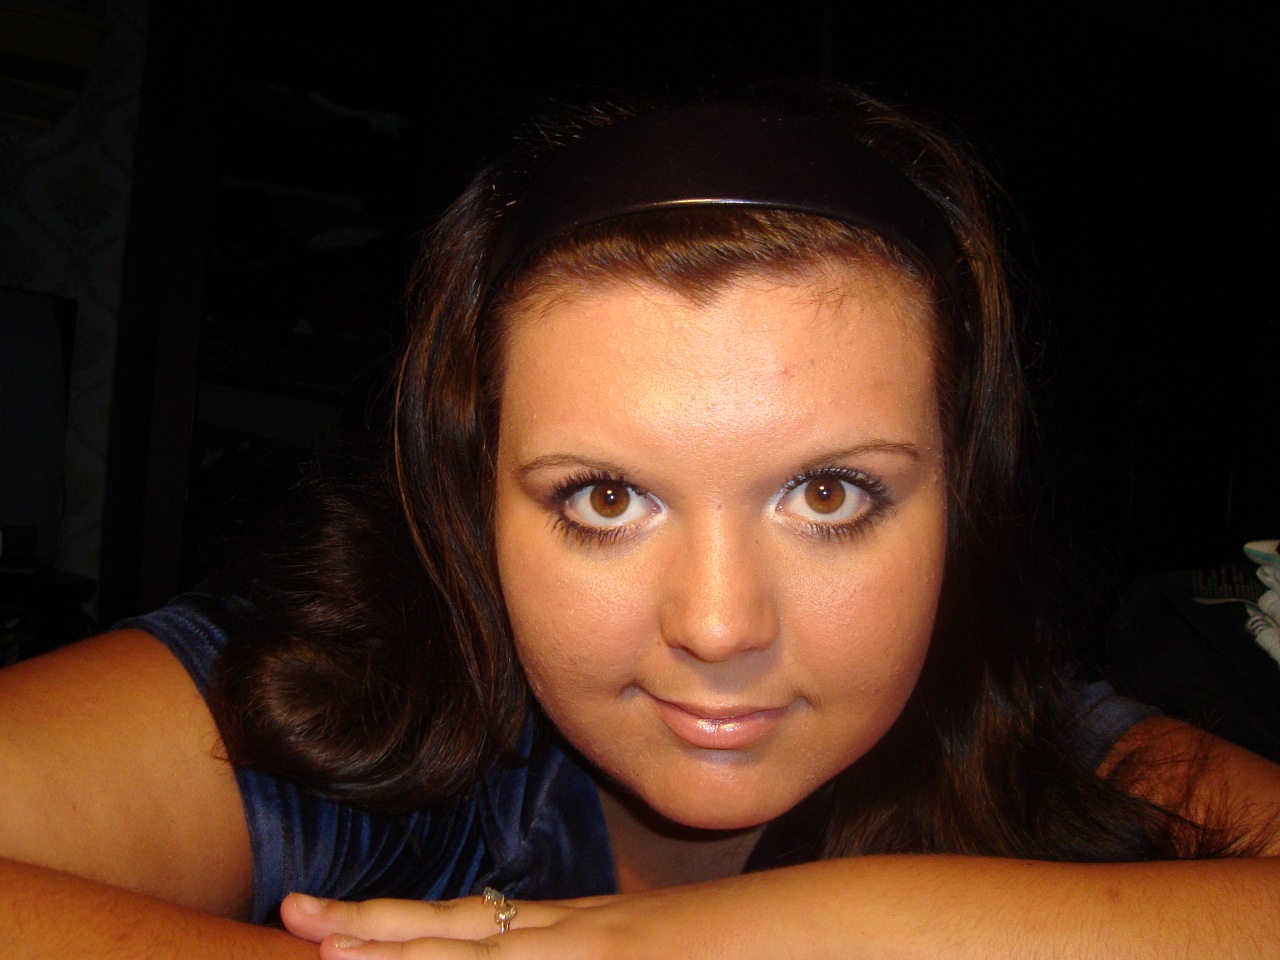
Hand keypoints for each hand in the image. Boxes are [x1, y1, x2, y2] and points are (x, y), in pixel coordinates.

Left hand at [279, 880, 778, 959]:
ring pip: (480, 958)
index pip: (473, 928)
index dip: (400, 931)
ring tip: (325, 953)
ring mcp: (596, 957)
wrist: (821, 926)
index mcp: (582, 934)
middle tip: (293, 920)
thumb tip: (561, 947)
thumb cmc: (752, 943)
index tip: (338, 927)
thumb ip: (611, 950)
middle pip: (456, 937)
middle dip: (370, 934)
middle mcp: (576, 941)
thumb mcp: (667, 948)